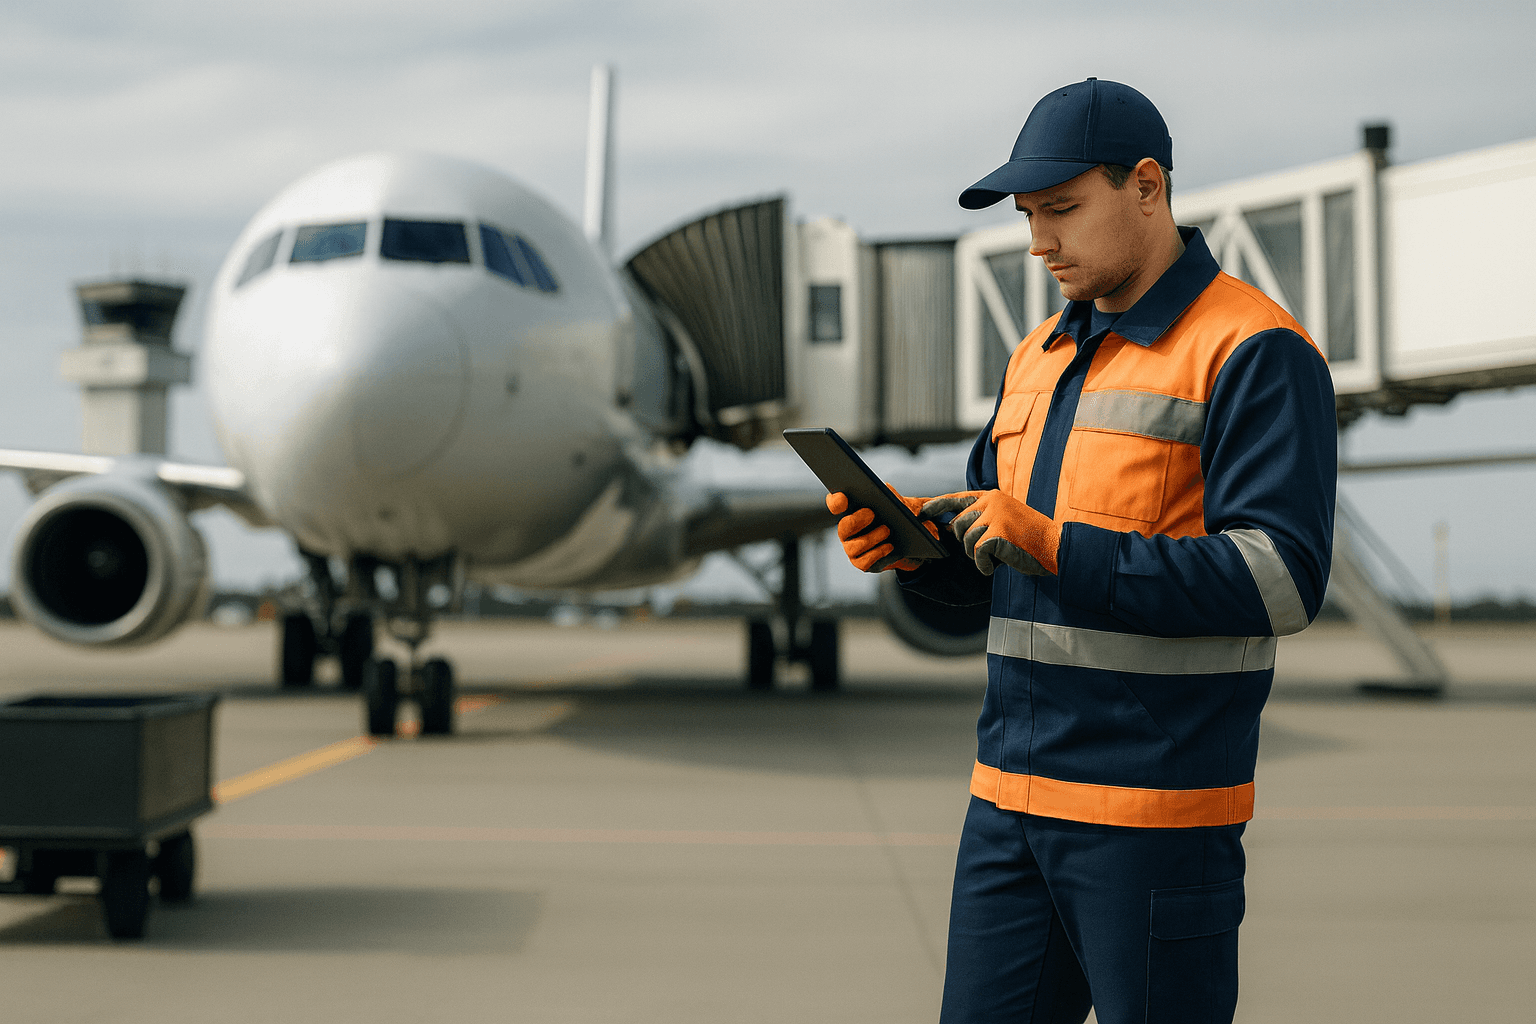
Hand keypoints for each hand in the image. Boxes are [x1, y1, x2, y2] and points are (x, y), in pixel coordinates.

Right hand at [825, 484, 940, 572]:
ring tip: (887, 530)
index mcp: (852, 511)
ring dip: (872, 538)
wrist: (910, 543)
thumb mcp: (901, 505)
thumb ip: (893, 496)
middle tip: (871, 513)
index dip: (836, 501)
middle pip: (844, 527)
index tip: (843, 496)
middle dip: (856, 520)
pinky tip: (890, 546)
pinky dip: (878, 553)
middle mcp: (847, 531)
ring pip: (855, 546)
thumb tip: (886, 488)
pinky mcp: (862, 563)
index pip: (836, 504)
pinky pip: (865, 562)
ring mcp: (853, 548)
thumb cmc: (899, 519)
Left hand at [921, 490, 1059, 575]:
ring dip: (976, 554)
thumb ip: (981, 517)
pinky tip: (993, 567)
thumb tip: (951, 525)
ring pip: (966, 540)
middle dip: (966, 542)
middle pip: (958, 524)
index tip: (922, 512)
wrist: (1056, 547)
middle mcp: (992, 501)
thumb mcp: (1004, 518)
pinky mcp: (998, 533)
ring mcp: (996, 516)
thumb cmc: (1029, 537)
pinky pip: (977, 552)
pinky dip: (982, 564)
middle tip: (987, 549)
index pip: (957, 498)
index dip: (937, 505)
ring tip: (996, 555)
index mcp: (992, 496)